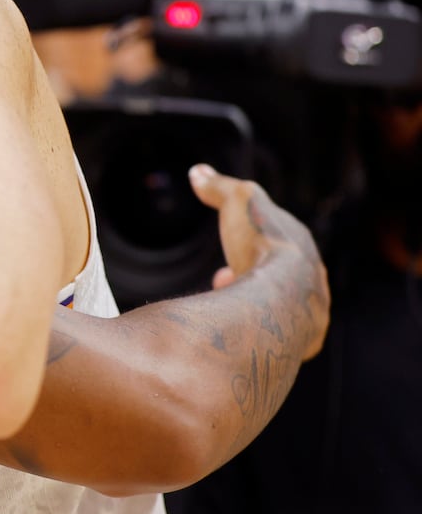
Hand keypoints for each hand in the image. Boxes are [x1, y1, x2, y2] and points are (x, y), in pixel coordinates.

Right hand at [190, 164, 329, 359]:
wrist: (280, 299)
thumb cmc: (260, 246)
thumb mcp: (236, 201)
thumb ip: (219, 186)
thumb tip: (199, 172)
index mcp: (302, 246)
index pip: (280, 238)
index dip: (254, 237)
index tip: (232, 240)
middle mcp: (313, 280)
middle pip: (281, 275)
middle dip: (252, 272)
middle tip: (225, 275)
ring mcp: (311, 313)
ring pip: (282, 306)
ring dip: (254, 302)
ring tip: (226, 302)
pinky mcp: (303, 342)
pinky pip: (280, 335)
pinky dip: (258, 329)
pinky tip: (239, 329)